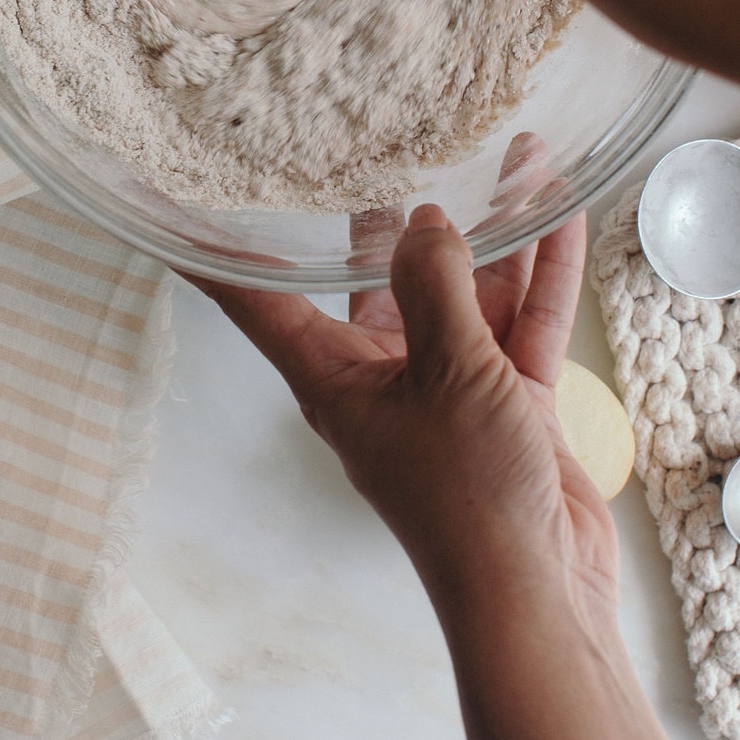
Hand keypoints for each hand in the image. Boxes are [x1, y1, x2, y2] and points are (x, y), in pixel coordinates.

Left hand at [198, 197, 610, 626]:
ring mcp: (450, 389)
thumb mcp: (447, 371)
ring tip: (516, 156)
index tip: (178, 205)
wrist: (541, 595)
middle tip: (399, 144)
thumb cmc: (468, 500)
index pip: (260, 301)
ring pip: (469, 292)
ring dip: (496, 232)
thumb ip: (435, 287)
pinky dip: (543, 274)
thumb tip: (425, 223)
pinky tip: (561, 214)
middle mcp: (384, 377)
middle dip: (400, 219)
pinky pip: (524, 323)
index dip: (219, 254)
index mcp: (333, 377)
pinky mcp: (508, 403)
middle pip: (382, 279)